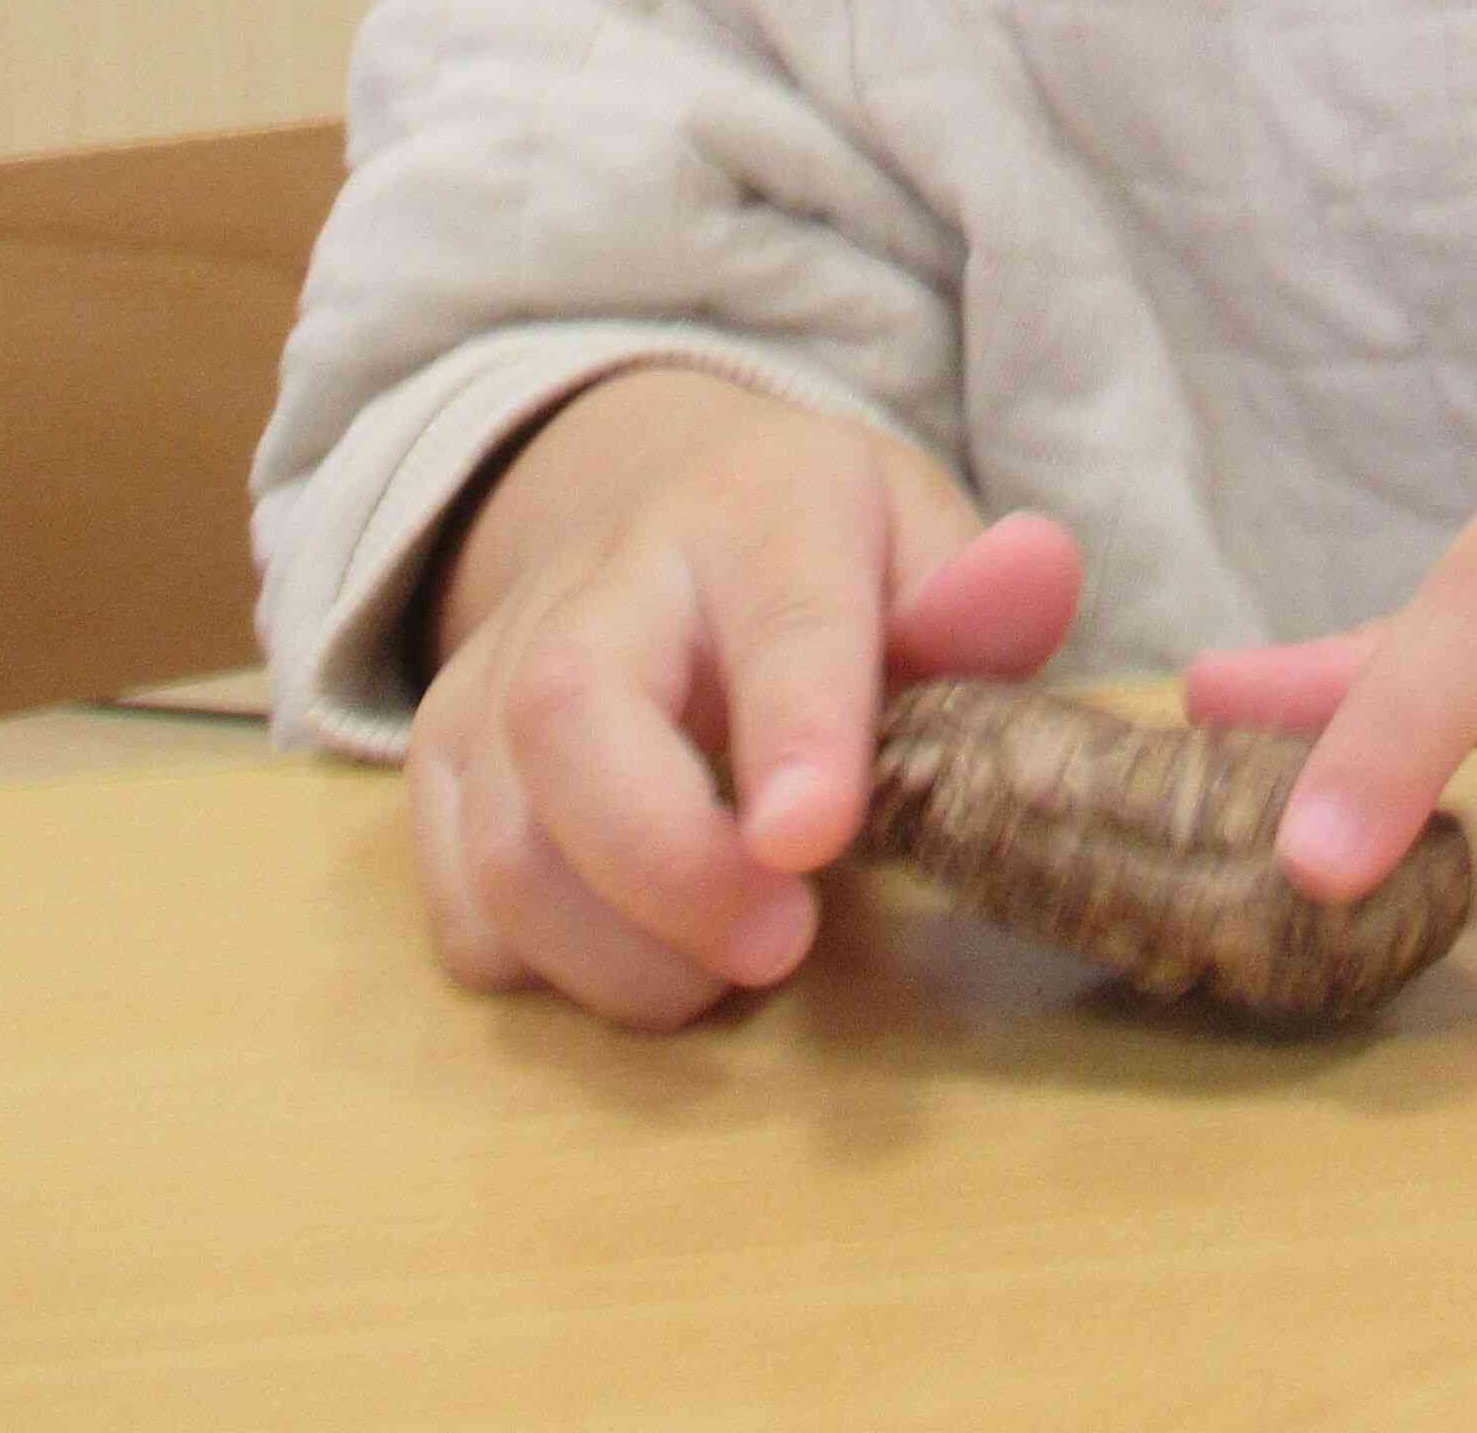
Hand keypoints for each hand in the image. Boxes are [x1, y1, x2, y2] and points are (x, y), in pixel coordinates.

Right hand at [405, 369, 1082, 1028]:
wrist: (656, 507)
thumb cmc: (821, 558)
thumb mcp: (917, 538)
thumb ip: (978, 594)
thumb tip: (1035, 573)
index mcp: (759, 518)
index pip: (780, 617)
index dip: (795, 729)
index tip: (810, 836)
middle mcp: (604, 584)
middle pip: (572, 719)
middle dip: (667, 867)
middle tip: (780, 945)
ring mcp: (499, 673)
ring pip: (502, 843)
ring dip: (618, 954)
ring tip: (725, 962)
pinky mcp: (441, 761)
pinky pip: (460, 908)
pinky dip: (548, 969)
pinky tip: (639, 948)